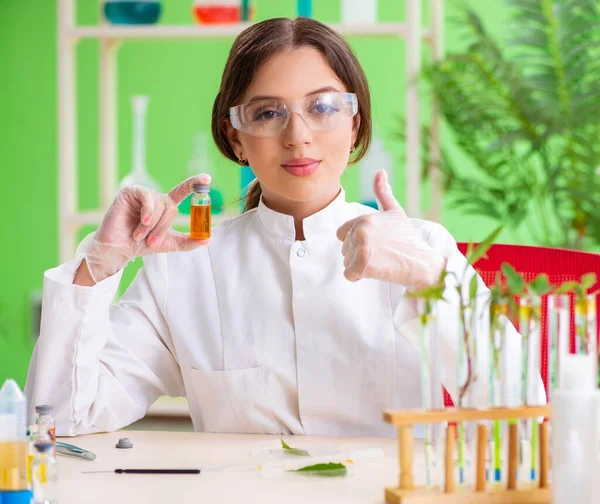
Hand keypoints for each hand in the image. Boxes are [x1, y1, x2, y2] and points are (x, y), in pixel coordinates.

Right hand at [81, 174, 210, 282]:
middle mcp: (155, 198)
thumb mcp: (169, 243)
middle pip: (171, 207)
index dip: (194, 184)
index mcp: (165, 206)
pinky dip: (147, 213)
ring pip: (159, 205)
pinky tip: (142, 222)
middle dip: (162, 227)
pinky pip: (148, 198)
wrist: (119, 249)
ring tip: (139, 235)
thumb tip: (209, 240)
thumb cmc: (141, 245)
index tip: (207, 179)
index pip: (182, 191)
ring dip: (151, 225)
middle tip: (151, 241)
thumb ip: (188, 241)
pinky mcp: (130, 192)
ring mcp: (142, 194)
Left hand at [336, 170, 445, 289]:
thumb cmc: (408, 240)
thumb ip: (383, 193)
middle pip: (344, 250)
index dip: (357, 242)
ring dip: (360, 267)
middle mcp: (360, 229)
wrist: (423, 264)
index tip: (377, 244)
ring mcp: (361, 246)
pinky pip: (349, 275)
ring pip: (346, 263)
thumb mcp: (395, 213)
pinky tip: (378, 271)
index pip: (342, 234)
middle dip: (359, 256)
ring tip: (381, 262)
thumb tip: (380, 171)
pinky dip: (360, 277)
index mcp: (364, 218)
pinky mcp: (362, 264)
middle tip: (382, 254)